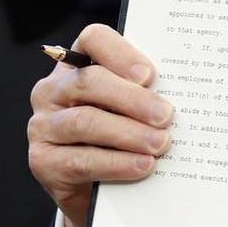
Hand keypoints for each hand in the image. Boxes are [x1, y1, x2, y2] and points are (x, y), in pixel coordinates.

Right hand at [28, 25, 173, 226]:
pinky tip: (142, 165)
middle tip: (166, 115)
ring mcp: (44, 125)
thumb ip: (147, 94)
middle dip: (133, 99)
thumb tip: (184, 94)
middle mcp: (54, 90)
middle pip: (90, 82)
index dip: (121, 52)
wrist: (94, 187)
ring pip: (85, 122)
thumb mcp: (133, 108)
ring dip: (129, 133)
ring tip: (161, 144)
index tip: (150, 75)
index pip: (93, 40)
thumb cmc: (120, 136)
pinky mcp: (43, 161)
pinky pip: (80, 160)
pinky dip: (116, 163)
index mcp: (78, 64)